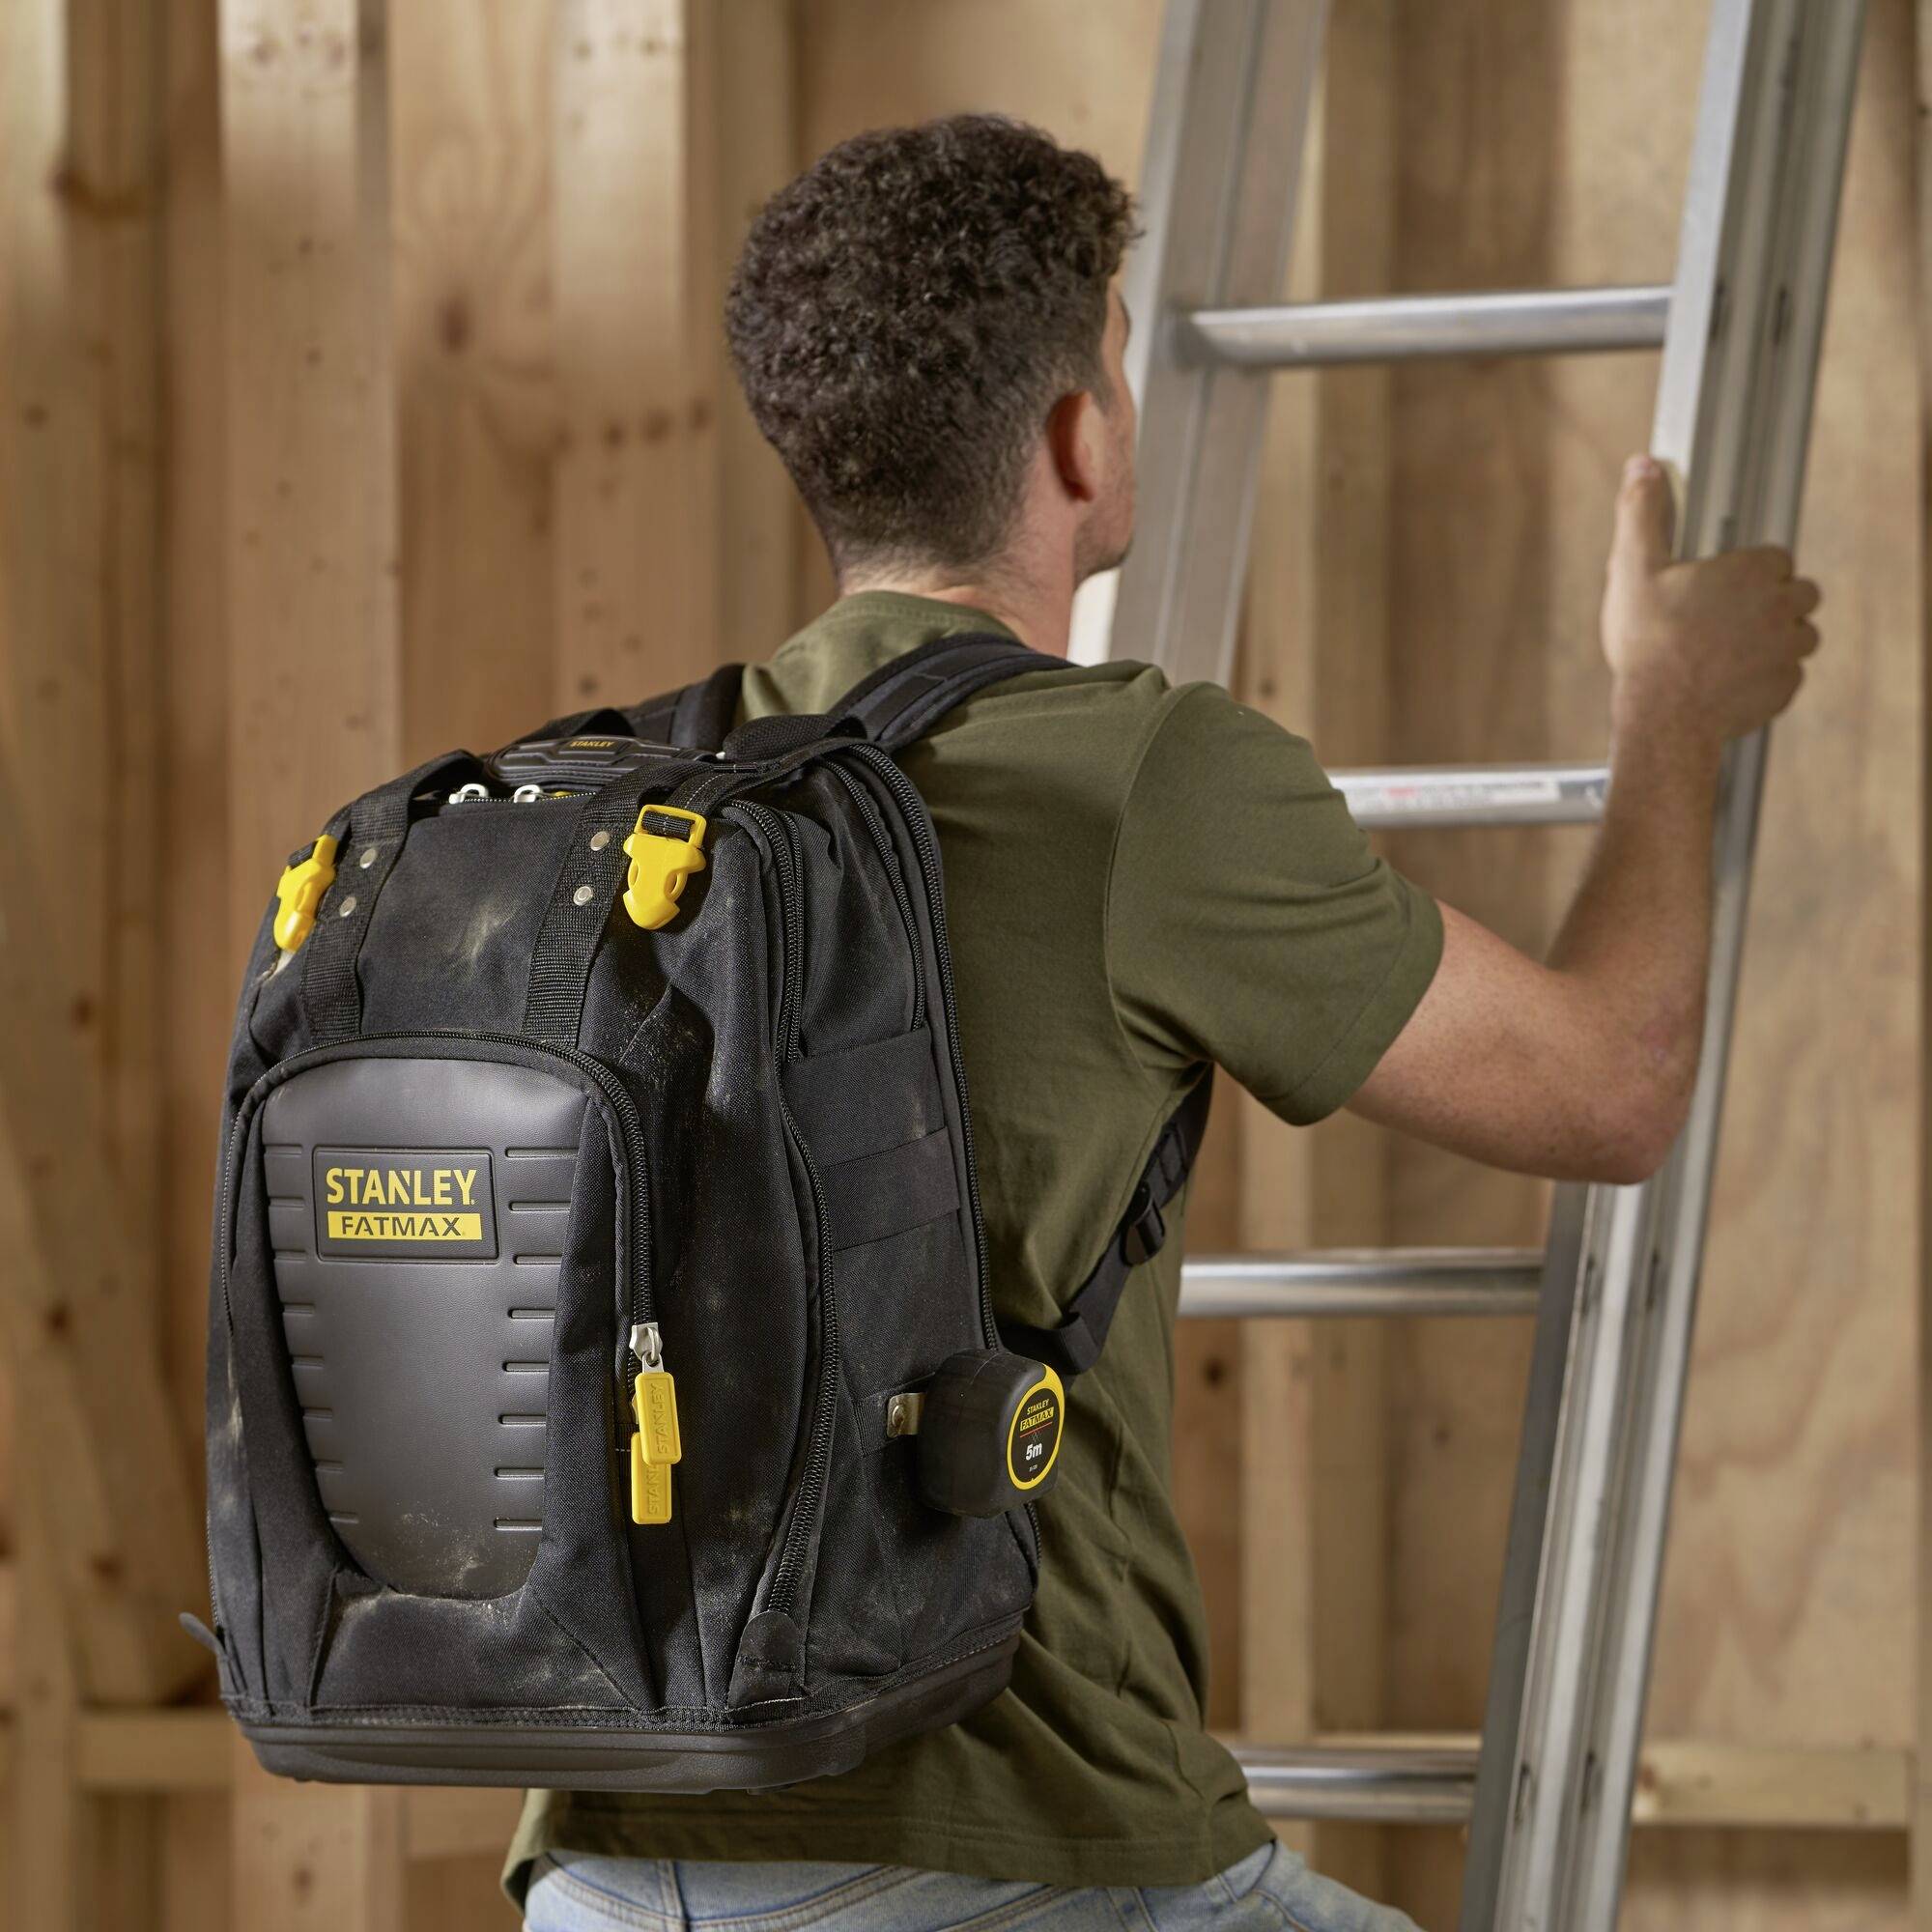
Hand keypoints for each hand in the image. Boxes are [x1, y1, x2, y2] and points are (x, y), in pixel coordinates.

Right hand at [1600, 453, 1821, 743]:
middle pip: (1797, 594)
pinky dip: (1765, 677)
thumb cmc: (1647, 643)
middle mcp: (1783, 606)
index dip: (1748, 571)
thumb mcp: (1632, 569)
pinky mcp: (1785, 688)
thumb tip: (1642, 466)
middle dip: (1771, 602)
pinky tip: (1729, 682)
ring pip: (1799, 635)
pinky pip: (1787, 676)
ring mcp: (1788, 650)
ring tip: (1728, 652)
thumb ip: (1641, 513)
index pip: (1775, 558)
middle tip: (1724, 620)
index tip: (1719, 586)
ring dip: (1774, 639)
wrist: (1662, 716)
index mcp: (1754, 571)